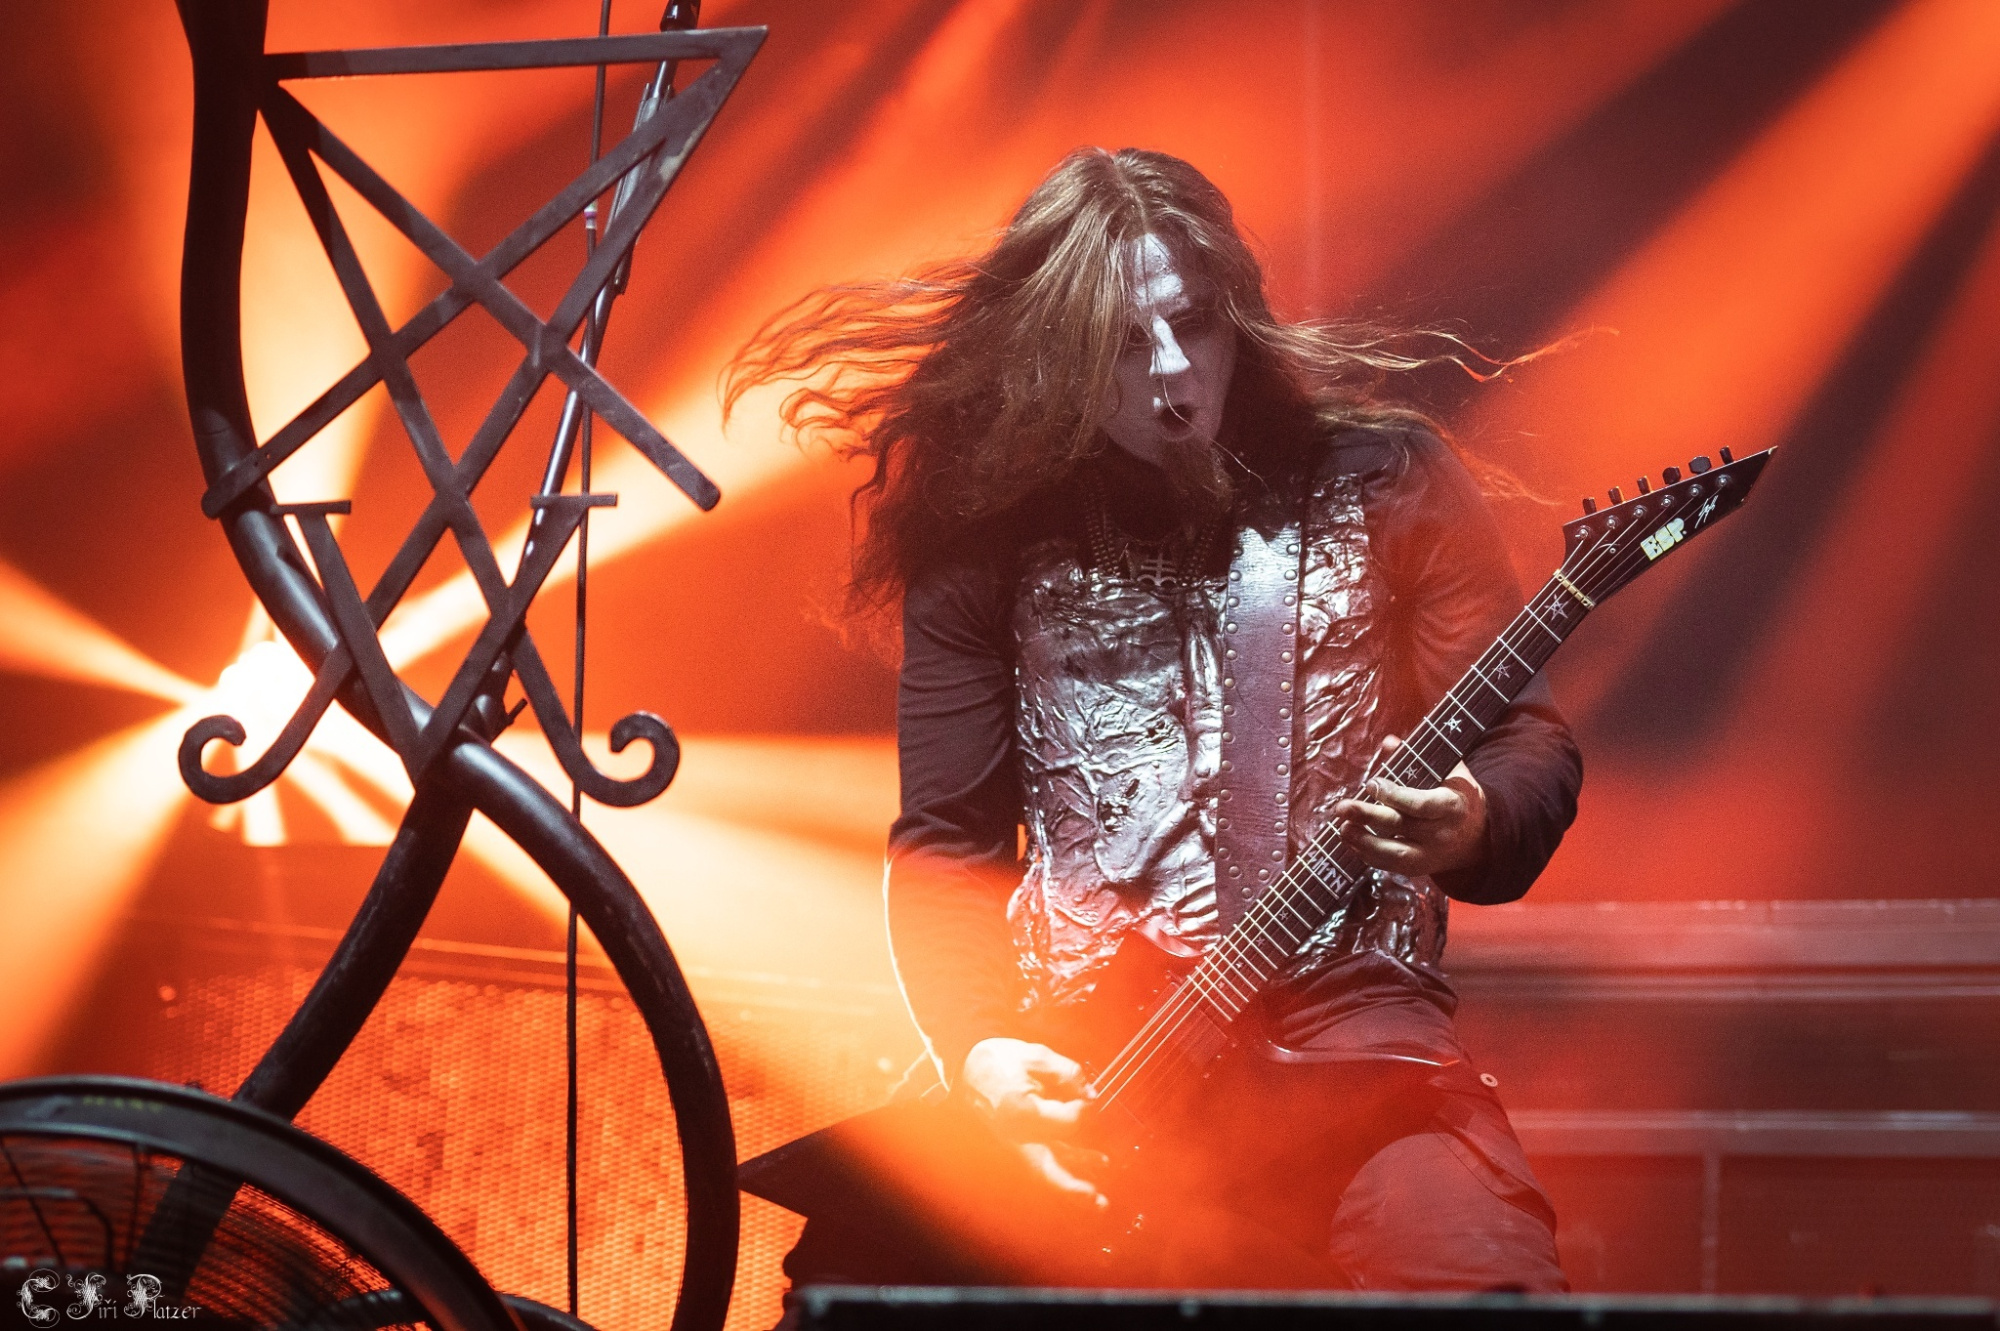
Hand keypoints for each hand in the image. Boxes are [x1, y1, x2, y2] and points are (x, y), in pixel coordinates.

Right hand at [959, 1037, 1107, 1209]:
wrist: (965, 1069)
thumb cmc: (996, 1060)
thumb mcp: (1035, 1055)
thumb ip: (1067, 1073)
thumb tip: (1090, 1094)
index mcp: (1020, 1111)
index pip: (1069, 1122)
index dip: (1085, 1109)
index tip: (1089, 1096)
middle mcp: (1015, 1135)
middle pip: (1046, 1170)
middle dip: (1072, 1189)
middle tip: (1097, 1202)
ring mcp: (1013, 1144)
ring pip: (1045, 1171)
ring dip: (1072, 1184)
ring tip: (1097, 1199)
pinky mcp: (1014, 1145)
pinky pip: (1040, 1161)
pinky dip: (1062, 1168)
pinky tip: (1084, 1167)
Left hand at [1333, 735, 1488, 877]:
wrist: (1477, 836)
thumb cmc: (1457, 795)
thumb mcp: (1449, 772)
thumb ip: (1418, 757)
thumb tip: (1389, 743)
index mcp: (1452, 806)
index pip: (1420, 805)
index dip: (1394, 796)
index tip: (1372, 784)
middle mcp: (1442, 834)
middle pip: (1401, 826)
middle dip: (1368, 817)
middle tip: (1342, 807)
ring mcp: (1431, 855)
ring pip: (1394, 854)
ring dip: (1364, 842)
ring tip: (1342, 828)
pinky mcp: (1419, 869)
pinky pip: (1391, 866)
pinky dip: (1368, 854)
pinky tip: (1351, 840)